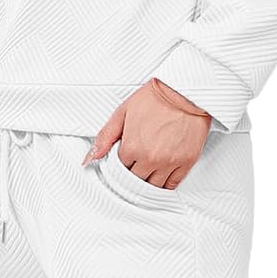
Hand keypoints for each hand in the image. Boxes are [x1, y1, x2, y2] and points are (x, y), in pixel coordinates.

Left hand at [83, 79, 211, 187]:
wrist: (184, 91)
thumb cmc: (156, 98)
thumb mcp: (122, 112)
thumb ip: (105, 137)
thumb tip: (90, 158)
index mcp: (133, 147)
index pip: (119, 170)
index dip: (120, 164)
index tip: (124, 158)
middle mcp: (151, 158)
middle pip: (135, 181)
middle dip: (132, 174)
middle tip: (135, 164)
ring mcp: (169, 162)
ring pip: (153, 186)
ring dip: (147, 182)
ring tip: (147, 170)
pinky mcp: (186, 162)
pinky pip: (173, 184)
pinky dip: (165, 184)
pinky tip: (161, 176)